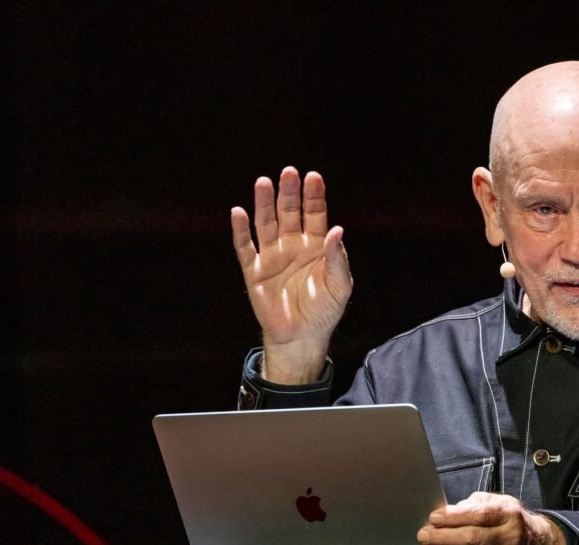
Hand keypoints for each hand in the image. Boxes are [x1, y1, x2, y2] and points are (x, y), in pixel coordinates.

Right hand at [231, 167, 352, 383]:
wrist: (301, 337)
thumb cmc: (324, 311)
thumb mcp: (339, 286)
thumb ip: (338, 259)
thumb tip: (337, 230)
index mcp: (316, 246)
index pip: (315, 214)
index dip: (313, 196)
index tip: (313, 178)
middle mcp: (293, 245)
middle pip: (289, 212)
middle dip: (289, 193)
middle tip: (288, 173)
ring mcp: (272, 256)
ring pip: (266, 223)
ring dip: (264, 204)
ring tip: (263, 183)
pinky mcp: (254, 271)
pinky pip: (245, 247)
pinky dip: (241, 230)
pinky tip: (238, 212)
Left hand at [415, 492, 565, 544]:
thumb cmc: (510, 521)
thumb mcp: (498, 503)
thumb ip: (473, 505)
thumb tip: (445, 514)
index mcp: (509, 515)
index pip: (479, 515)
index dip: (453, 517)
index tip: (433, 518)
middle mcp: (511, 539)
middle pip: (472, 539)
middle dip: (443, 538)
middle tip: (423, 536)